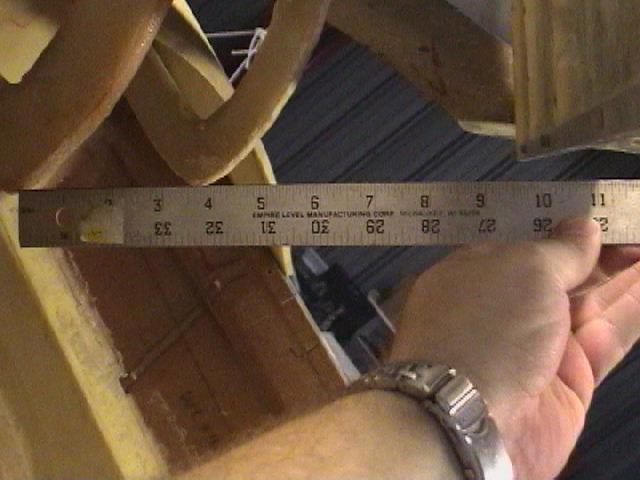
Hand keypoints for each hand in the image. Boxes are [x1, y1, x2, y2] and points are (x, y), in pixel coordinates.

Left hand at [389, 218, 639, 479]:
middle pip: (560, 274)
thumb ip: (558, 250)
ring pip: (590, 303)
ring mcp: (537, 345)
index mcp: (474, 274)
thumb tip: (582, 226)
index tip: (604, 215)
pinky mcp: (569, 380)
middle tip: (636, 226)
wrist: (470, 417)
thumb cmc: (486, 323)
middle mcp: (503, 308)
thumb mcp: (520, 269)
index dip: (566, 231)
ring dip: (623, 276)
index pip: (524, 247)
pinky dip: (631, 310)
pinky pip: (607, 337)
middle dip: (602, 252)